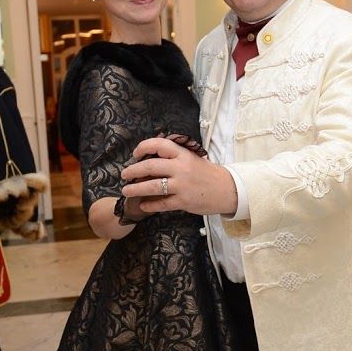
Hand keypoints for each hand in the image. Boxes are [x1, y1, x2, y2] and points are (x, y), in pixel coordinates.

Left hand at [121, 137, 237, 215]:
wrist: (227, 189)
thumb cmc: (207, 173)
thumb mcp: (192, 158)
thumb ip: (174, 157)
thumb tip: (150, 156)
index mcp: (183, 154)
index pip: (159, 144)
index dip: (143, 147)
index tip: (135, 153)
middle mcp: (181, 168)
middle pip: (149, 166)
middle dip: (132, 170)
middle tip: (124, 174)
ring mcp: (181, 185)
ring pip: (151, 187)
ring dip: (135, 189)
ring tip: (126, 190)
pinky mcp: (183, 201)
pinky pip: (161, 204)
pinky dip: (150, 205)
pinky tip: (143, 205)